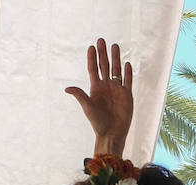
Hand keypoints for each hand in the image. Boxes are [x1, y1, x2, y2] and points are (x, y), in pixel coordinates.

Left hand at [65, 38, 133, 155]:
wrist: (112, 133)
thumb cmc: (98, 122)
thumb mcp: (87, 108)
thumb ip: (80, 95)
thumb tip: (67, 88)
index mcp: (96, 88)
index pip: (93, 69)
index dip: (92, 58)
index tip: (91, 47)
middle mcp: (106, 86)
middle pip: (104, 66)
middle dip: (103, 53)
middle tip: (101, 40)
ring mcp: (117, 90)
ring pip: (116, 70)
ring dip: (116, 58)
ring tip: (115, 46)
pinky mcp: (127, 95)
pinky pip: (127, 81)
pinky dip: (127, 72)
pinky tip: (127, 63)